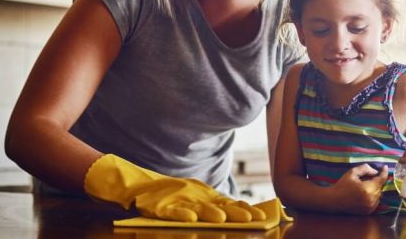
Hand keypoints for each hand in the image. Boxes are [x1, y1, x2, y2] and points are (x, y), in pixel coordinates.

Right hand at [133, 177, 265, 222]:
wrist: (145, 186)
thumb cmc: (176, 196)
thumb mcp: (200, 199)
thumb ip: (220, 205)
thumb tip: (247, 213)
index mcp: (207, 199)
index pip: (230, 204)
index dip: (244, 210)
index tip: (260, 217)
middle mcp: (197, 200)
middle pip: (219, 206)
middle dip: (235, 213)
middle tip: (249, 219)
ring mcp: (180, 202)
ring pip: (198, 209)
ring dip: (210, 213)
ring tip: (221, 218)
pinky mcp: (162, 209)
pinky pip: (173, 213)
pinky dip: (181, 214)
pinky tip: (190, 219)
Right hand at [330, 164, 388, 214]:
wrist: (334, 200)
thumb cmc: (342, 185)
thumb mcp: (352, 173)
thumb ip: (365, 169)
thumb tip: (375, 171)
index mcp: (368, 189)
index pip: (382, 179)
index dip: (384, 172)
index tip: (385, 167)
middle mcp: (371, 199)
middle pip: (380, 187)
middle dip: (377, 180)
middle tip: (369, 176)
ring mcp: (370, 207)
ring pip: (379, 195)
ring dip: (375, 189)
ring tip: (365, 185)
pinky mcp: (368, 211)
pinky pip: (376, 202)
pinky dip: (373, 196)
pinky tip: (364, 193)